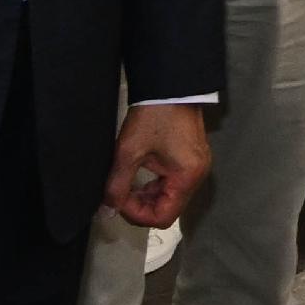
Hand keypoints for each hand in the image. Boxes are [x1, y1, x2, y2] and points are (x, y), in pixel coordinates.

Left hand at [106, 102, 211, 228]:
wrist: (171, 86)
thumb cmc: (153, 116)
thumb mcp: (129, 151)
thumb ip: (117, 185)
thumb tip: (107, 210)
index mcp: (186, 177)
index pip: (163, 217)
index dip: (137, 215)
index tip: (118, 201)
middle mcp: (197, 177)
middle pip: (168, 209)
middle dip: (140, 206)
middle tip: (118, 194)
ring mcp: (196, 169)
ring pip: (170, 198)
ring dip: (147, 197)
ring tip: (127, 184)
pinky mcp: (192, 160)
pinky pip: (173, 184)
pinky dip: (155, 186)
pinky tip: (140, 176)